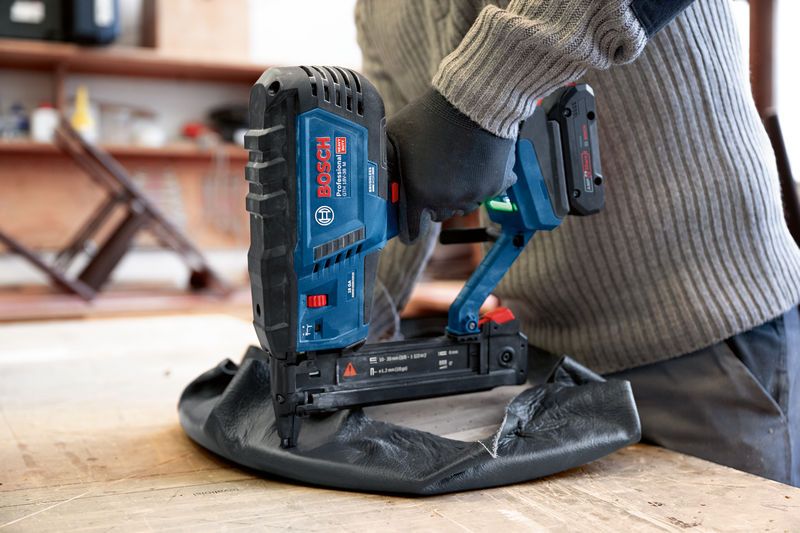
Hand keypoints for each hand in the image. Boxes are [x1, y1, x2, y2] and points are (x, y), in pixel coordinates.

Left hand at [386, 88, 515, 242]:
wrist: (473, 101)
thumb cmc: (431, 116)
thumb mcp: (396, 138)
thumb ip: (387, 164)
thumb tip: (375, 178)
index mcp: (419, 193)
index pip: (412, 230)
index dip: (408, 230)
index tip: (409, 230)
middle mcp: (446, 200)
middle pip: (437, 216)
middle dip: (432, 203)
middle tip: (432, 180)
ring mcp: (472, 195)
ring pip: (461, 206)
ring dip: (455, 194)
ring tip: (452, 167)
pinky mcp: (495, 186)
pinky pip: (483, 193)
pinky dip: (478, 182)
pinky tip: (472, 163)